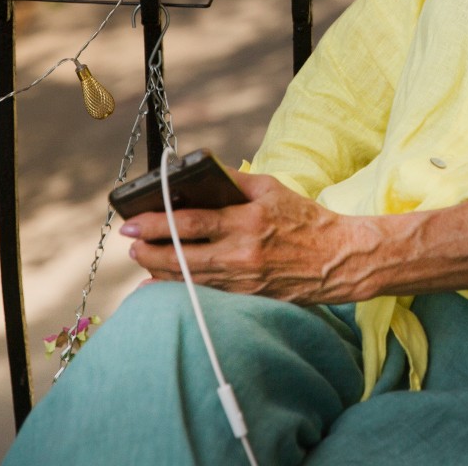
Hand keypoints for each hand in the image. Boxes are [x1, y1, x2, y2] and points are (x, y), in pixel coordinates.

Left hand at [123, 171, 379, 303]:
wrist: (336, 259)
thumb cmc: (303, 218)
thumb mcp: (271, 189)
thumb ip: (233, 180)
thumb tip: (197, 170)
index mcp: (248, 221)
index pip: (191, 223)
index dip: (156, 224)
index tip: (131, 222)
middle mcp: (242, 253)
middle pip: (182, 257)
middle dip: (149, 251)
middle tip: (131, 245)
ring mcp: (243, 280)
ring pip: (189, 279)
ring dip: (159, 271)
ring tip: (141, 260)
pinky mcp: (247, 296)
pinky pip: (204, 294)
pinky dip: (180, 289)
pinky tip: (161, 285)